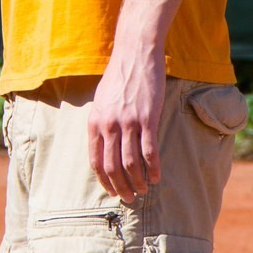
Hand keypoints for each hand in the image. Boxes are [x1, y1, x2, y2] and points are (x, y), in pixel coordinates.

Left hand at [87, 50, 166, 203]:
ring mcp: (128, 122)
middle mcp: (109, 125)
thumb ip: (101, 123)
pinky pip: (150, 151)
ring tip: (144, 190)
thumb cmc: (118, 77)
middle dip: (121, 187)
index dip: (105, 181)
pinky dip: (153, 168)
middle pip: (113, 167)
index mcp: (95, 122)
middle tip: (130, 198)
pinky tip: (157, 176)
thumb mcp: (101, 100)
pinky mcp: (148, 118)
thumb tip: (103, 145)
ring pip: (131, 163)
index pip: (96, 161)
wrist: (135, 54)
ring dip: (138, 181)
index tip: (113, 191)